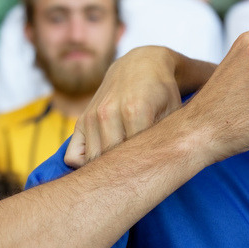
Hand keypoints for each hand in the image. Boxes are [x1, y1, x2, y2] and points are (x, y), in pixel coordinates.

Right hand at [65, 46, 186, 167]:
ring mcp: (92, 117)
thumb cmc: (163, 92)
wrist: (140, 65)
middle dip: (126, 176)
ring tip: (124, 174)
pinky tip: (105, 162)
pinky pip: (73, 157)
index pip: (135, 156)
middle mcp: (108, 113)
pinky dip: (86, 166)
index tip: (153, 177)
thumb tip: (167, 167)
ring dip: (107, 171)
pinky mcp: (81, 120)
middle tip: (139, 182)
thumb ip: (168, 137)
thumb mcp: (175, 111)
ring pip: (93, 163)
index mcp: (135, 111)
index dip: (146, 172)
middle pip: (112, 163)